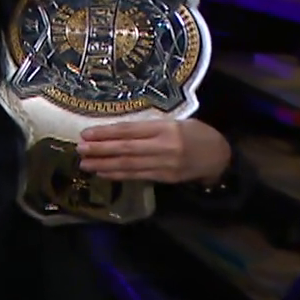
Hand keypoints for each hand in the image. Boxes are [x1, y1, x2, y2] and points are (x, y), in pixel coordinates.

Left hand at [79, 119, 231, 183]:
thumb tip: (116, 132)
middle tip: (79, 149)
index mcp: (166, 128)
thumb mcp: (176, 122)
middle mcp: (165, 146)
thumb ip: (149, 127)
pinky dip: (118, 175)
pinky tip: (103, 173)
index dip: (106, 133)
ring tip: (85, 164)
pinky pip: (138, 176)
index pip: (130, 130)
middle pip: (126, 149)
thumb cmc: (196, 134)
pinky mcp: (166, 178)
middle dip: (100, 150)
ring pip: (129, 165)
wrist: (220, 156)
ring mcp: (165, 164)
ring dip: (104, 165)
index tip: (86, 134)